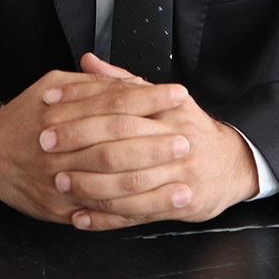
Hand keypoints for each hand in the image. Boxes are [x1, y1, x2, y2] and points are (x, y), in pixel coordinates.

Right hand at [0, 65, 190, 223]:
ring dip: (152, 182)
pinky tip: (155, 208)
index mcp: (60, 108)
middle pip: (115, 140)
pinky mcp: (60, 205)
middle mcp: (59, 142)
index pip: (114, 100)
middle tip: (186, 139)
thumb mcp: (53, 86)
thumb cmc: (24, 118)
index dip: (149, 97)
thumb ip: (92, 83)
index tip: (177, 95)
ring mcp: (59, 178)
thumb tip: (131, 83)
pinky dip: (131, 211)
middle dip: (155, 141)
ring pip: (112, 181)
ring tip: (184, 180)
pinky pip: (100, 211)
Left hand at [43, 53, 260, 230]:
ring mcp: (178, 174)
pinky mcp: (180, 203)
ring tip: (59, 183)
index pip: (118, 104)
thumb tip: (88, 60)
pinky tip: (81, 217)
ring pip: (127, 182)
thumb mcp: (161, 99)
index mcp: (168, 110)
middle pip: (120, 143)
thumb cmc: (190, 130)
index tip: (51, 107)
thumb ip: (122, 82)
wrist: (232, 163)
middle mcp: (175, 139)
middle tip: (47, 146)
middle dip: (79, 145)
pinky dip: (105, 218)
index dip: (81, 105)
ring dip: (89, 184)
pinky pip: (136, 213)